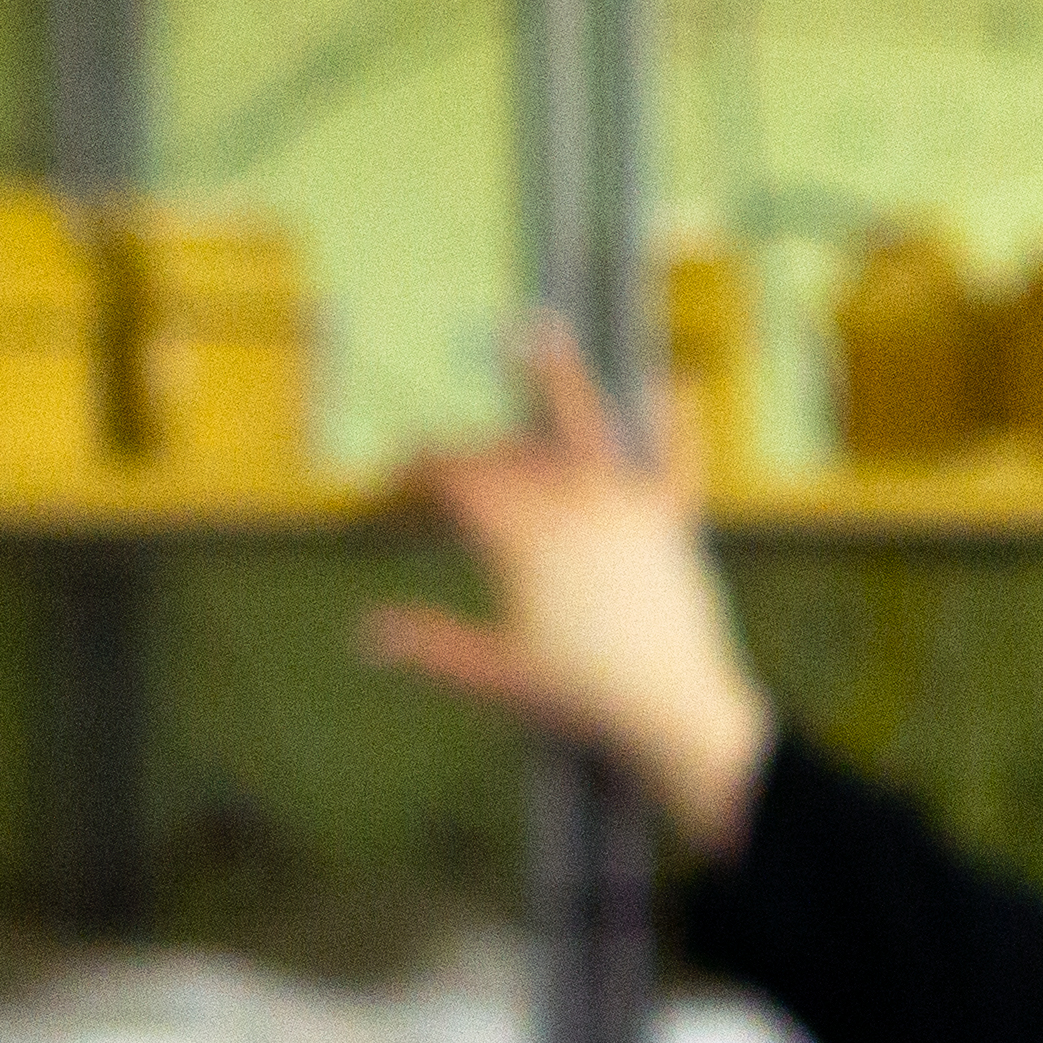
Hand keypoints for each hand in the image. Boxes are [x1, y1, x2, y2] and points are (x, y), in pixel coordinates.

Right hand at [360, 315, 775, 855]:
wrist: (674, 711)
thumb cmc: (580, 695)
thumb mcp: (492, 673)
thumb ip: (429, 646)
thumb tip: (364, 635)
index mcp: (520, 532)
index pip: (457, 479)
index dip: (418, 471)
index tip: (394, 480)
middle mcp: (572, 502)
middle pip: (509, 456)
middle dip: (470, 456)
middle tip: (445, 477)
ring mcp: (627, 506)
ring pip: (582, 430)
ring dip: (559, 379)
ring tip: (539, 331)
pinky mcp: (674, 522)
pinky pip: (678, 460)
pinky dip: (678, 421)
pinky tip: (678, 381)